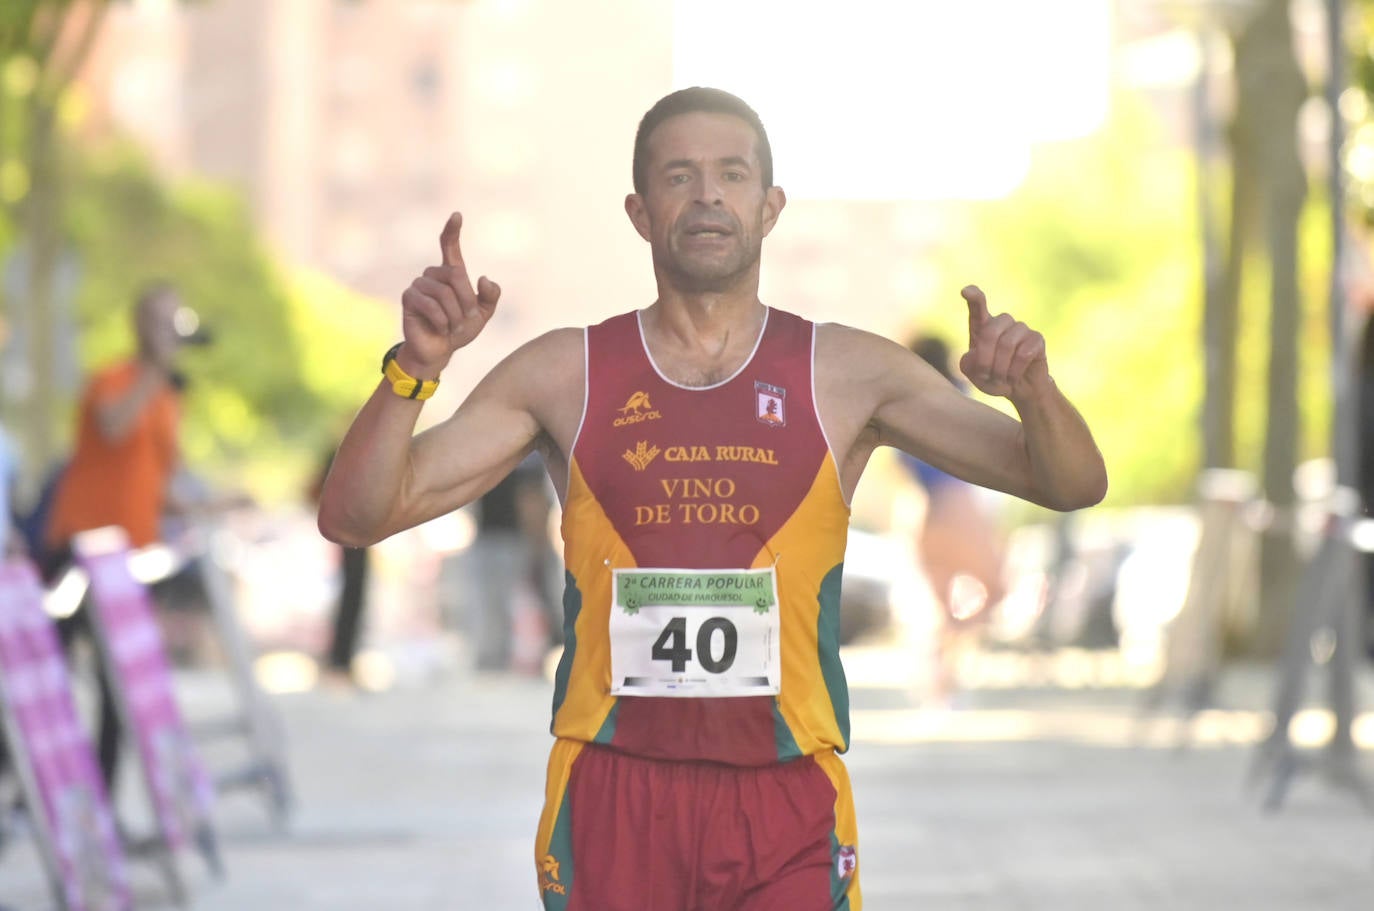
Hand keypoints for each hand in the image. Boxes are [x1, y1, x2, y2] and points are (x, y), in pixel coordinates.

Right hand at [399, 212, 501, 375]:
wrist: (440, 350)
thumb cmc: (460, 330)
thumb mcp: (483, 314)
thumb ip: (490, 296)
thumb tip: (484, 277)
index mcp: (451, 274)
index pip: (449, 246)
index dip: (452, 231)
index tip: (457, 215)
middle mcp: (433, 274)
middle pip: (456, 275)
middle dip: (466, 301)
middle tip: (466, 319)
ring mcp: (419, 284)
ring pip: (444, 293)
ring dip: (455, 314)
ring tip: (453, 326)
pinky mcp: (409, 297)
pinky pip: (431, 305)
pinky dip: (442, 320)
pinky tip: (441, 328)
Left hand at [957, 285, 1048, 400]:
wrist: (1018, 389)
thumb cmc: (993, 378)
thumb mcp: (974, 374)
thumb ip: (968, 364)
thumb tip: (975, 354)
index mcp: (983, 326)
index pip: (977, 306)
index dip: (973, 297)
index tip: (965, 291)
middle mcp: (1002, 322)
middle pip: (990, 332)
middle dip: (985, 359)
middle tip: (985, 376)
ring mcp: (1021, 328)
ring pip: (1007, 344)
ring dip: (1000, 369)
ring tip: (1000, 379)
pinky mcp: (1037, 338)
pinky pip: (1023, 354)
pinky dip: (1014, 372)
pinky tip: (1013, 378)